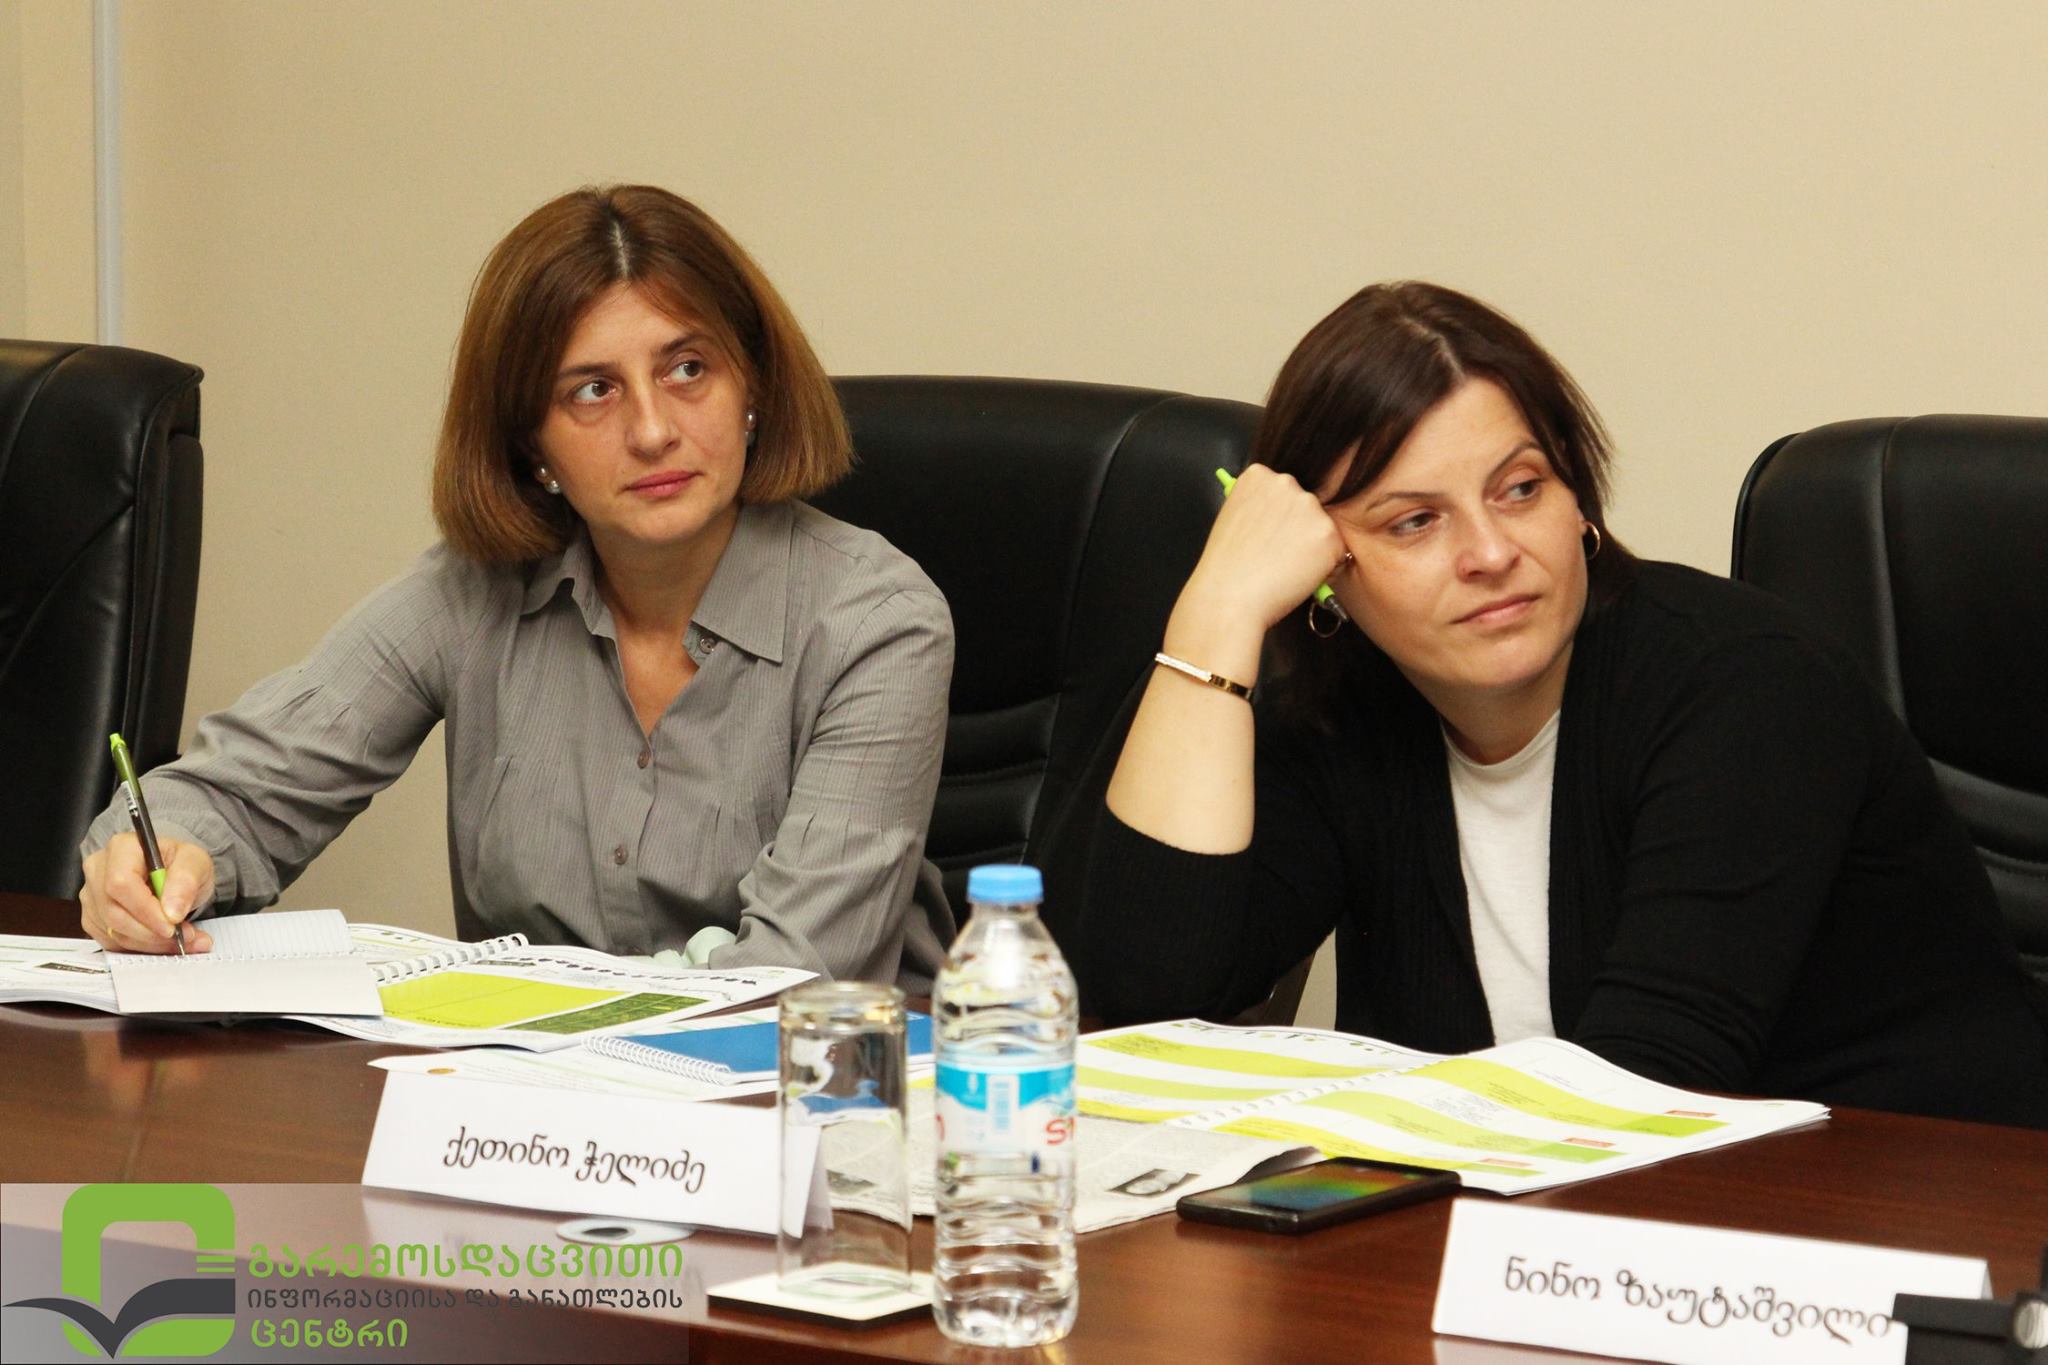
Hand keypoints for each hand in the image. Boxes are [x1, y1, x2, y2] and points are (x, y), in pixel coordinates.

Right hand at [80, 832, 215, 953]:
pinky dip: (141, 947)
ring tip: (182, 939)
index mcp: (121, 847)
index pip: (120, 883)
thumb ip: (186, 881)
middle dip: (151, 932)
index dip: (145, 910)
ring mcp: (91, 895)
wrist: (173, 872)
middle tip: (184, 936)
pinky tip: (162, 941)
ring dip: (150, 942)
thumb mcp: (196, 862)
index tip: (172, 924)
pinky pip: (112, 941)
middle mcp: (98, 869)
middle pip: (113, 912)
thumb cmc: (180, 862)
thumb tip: (172, 912)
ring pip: (113, 931)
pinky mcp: (93, 917)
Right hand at [1167, 465, 1350, 662]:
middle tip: (1276, 554)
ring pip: (1321, 527)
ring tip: (1283, 566)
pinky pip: (1336, 550)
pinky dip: (1324, 566)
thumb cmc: (1225, 568)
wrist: (1229, 597)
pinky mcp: (1329, 532)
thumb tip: (1278, 514)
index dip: (1277, 517)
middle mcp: (1286, 482)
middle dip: (1298, 528)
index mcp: (1258, 475)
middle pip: (1304, 505)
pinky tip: (1297, 575)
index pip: (1281, 491)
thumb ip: (1257, 506)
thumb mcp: (1232, 518)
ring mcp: (1309, 505)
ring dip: (1312, 546)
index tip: (1265, 534)